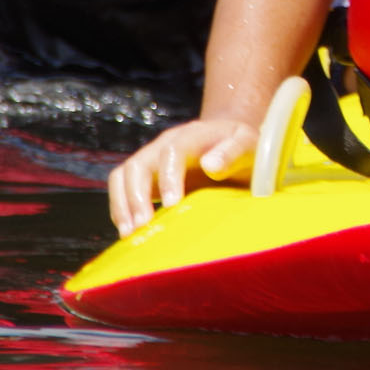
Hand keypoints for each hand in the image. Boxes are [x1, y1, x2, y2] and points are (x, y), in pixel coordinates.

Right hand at [108, 117, 259, 233]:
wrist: (231, 146)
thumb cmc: (242, 149)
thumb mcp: (249, 145)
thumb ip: (233, 152)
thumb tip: (210, 165)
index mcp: (192, 135)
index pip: (172, 150)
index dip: (168, 177)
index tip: (172, 205)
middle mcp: (165, 144)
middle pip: (139, 164)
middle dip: (137, 196)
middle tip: (143, 226)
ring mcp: (152, 159)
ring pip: (123, 175)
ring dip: (123, 204)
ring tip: (129, 233)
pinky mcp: (146, 177)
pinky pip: (122, 188)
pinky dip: (121, 209)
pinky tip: (129, 231)